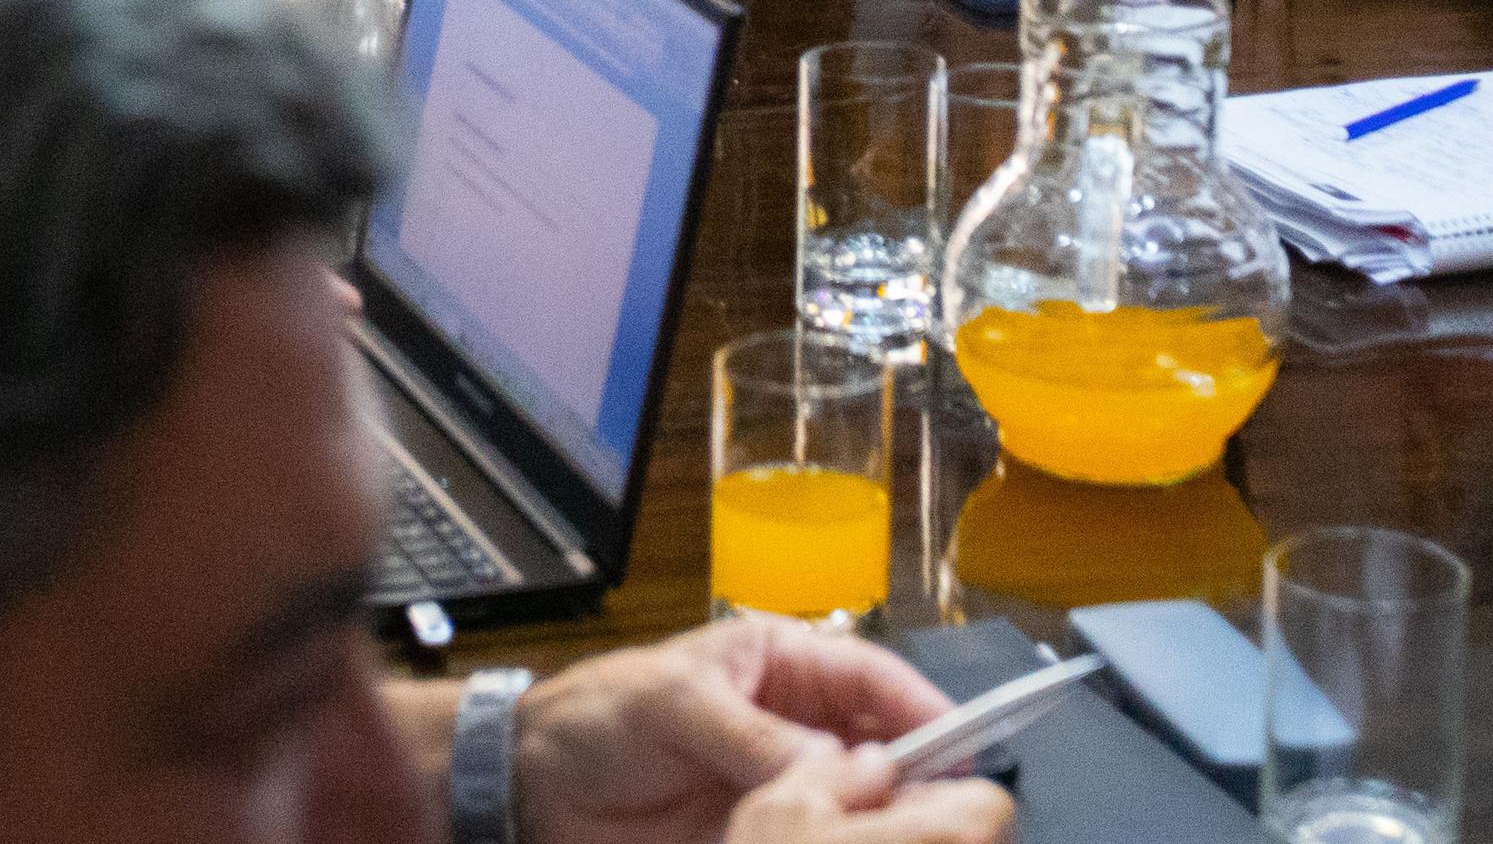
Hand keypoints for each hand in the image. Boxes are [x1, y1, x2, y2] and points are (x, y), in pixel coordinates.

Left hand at [515, 617, 958, 843]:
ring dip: (885, 821)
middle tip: (953, 810)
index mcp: (783, 666)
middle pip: (883, 748)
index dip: (923, 709)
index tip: (964, 746)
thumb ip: (752, 733)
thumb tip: (832, 765)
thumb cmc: (597, 718)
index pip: (871, 680)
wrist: (529, 788)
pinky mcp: (764, 838)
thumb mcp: (673, 704)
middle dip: (921, 774)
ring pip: (860, 805)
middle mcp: (796, 727)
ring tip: (917, 837)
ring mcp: (783, 788)